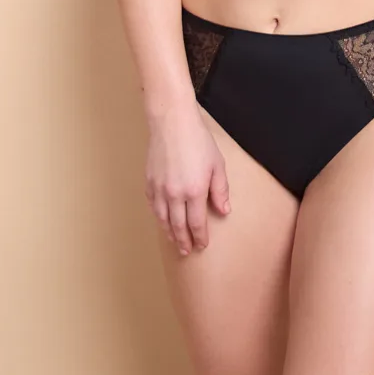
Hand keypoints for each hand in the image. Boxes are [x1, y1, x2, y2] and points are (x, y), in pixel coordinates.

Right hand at [145, 104, 231, 254]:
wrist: (172, 123)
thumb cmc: (197, 141)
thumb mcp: (217, 165)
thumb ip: (220, 191)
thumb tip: (223, 210)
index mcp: (194, 191)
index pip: (196, 224)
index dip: (199, 237)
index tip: (202, 245)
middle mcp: (174, 194)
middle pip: (178, 226)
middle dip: (183, 241)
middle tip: (187, 251)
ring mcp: (159, 189)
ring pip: (162, 219)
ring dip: (169, 232)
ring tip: (174, 241)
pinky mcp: (149, 182)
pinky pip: (153, 205)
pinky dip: (158, 216)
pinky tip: (162, 219)